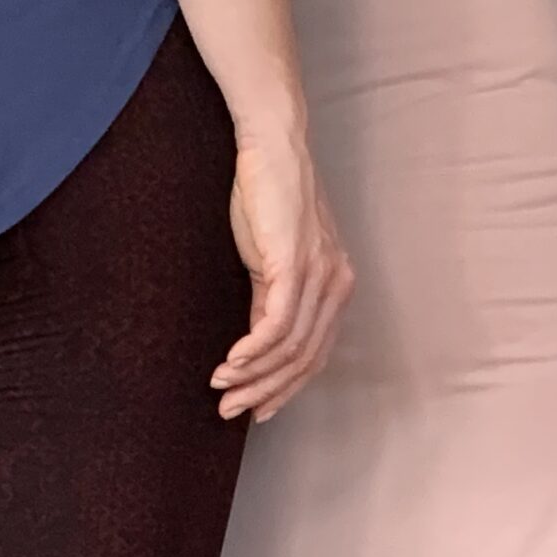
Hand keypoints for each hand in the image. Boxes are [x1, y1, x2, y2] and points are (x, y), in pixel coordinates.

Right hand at [213, 128, 352, 422]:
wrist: (271, 145)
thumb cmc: (267, 196)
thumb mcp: (270, 258)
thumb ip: (270, 299)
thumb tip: (254, 345)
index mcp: (336, 287)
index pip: (315, 356)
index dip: (284, 389)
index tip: (255, 410)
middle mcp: (336, 285)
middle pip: (304, 361)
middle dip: (265, 392)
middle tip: (228, 411)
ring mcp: (319, 275)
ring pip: (289, 348)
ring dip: (252, 376)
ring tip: (220, 389)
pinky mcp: (295, 264)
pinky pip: (276, 324)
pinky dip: (253, 351)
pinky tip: (230, 364)